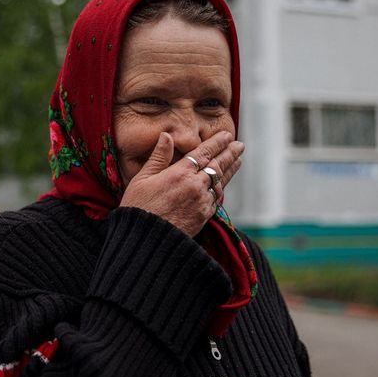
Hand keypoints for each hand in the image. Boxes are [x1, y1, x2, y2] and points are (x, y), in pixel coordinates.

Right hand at [118, 131, 243, 236]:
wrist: (145, 241)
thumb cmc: (138, 208)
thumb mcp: (142, 179)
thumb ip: (158, 157)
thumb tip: (166, 135)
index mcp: (179, 173)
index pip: (204, 153)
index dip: (217, 143)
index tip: (226, 135)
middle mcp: (195, 186)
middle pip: (217, 165)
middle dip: (230, 153)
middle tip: (239, 145)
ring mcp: (202, 202)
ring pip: (220, 181)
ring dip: (230, 169)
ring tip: (238, 160)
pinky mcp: (204, 216)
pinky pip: (216, 198)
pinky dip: (222, 188)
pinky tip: (223, 184)